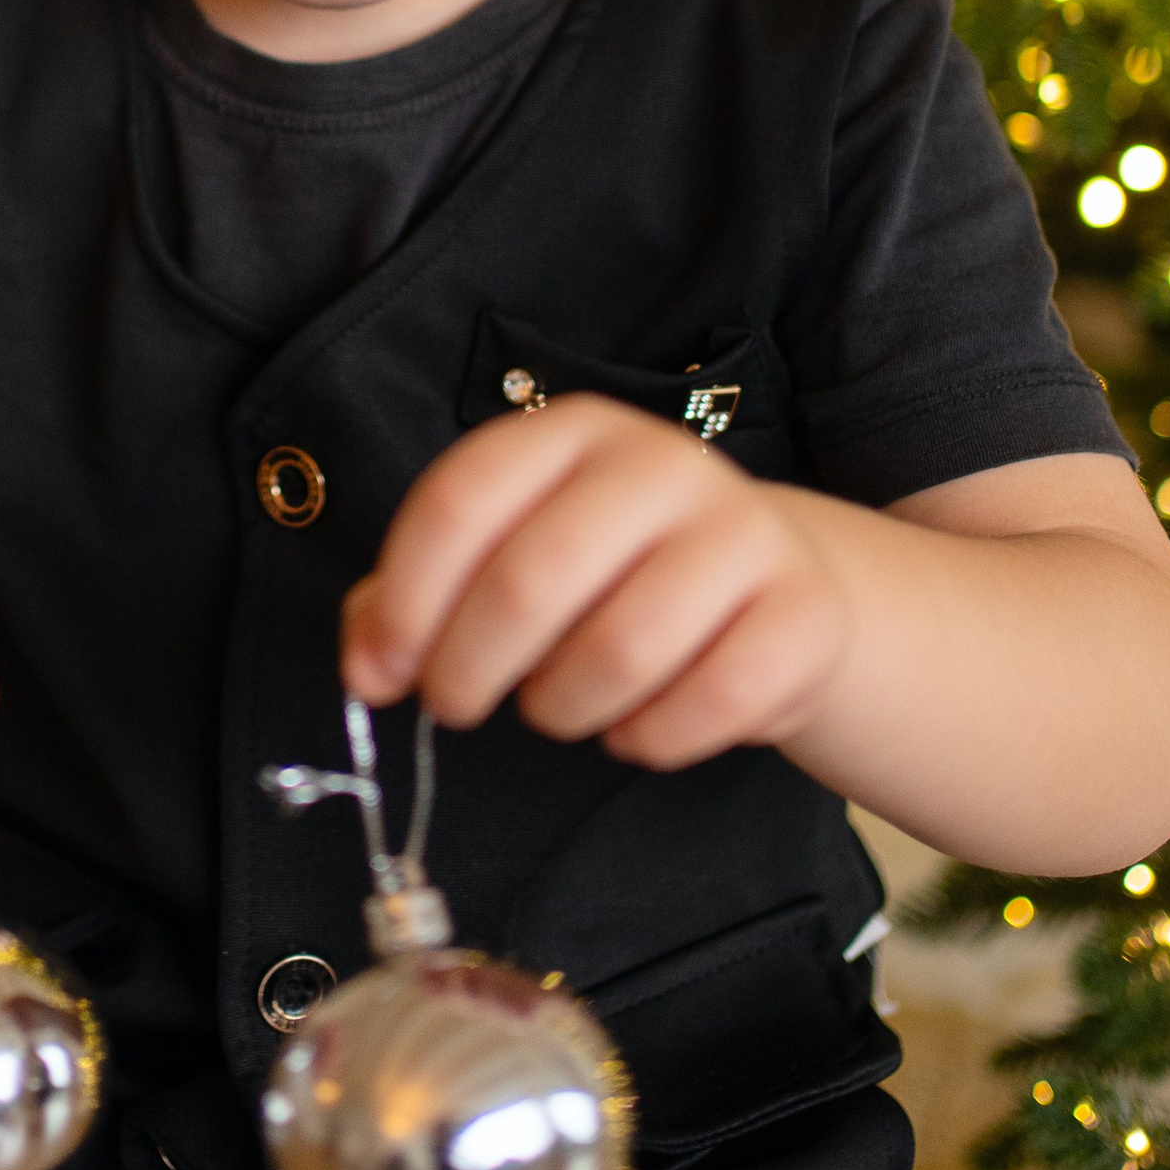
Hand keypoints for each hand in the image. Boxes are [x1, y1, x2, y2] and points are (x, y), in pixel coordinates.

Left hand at [342, 395, 854, 768]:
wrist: (772, 582)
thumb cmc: (611, 574)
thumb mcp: (510, 555)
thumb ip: (416, 598)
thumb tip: (365, 666)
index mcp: (572, 433)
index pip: (460, 502)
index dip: (404, 599)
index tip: (382, 672)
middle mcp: (663, 463)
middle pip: (530, 580)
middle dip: (470, 668)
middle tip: (457, 704)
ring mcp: (744, 532)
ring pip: (619, 651)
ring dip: (562, 708)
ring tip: (556, 706)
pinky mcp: (804, 611)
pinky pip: (712, 702)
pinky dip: (652, 737)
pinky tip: (635, 728)